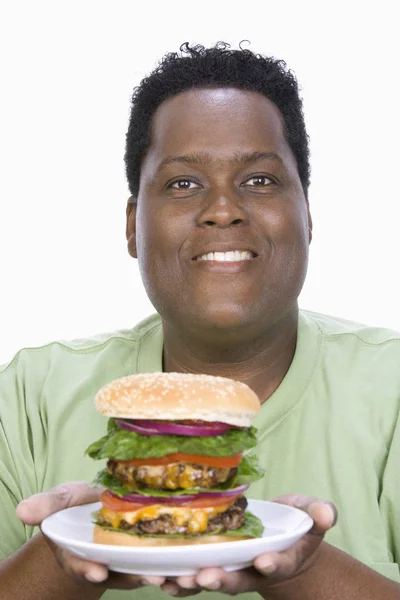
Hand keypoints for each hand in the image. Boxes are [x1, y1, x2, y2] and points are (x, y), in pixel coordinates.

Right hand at [16, 482, 165, 589]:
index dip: (87, 569)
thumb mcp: (60, 500)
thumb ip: (46, 505)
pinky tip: (194, 562)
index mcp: (80, 552)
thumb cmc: (76, 505)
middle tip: (151, 577)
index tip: (97, 572)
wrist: (98, 507)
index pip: (81, 564)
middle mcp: (105, 561)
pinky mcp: (149, 550)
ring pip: (145, 570)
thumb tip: (22, 510)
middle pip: (119, 574)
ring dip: (163, 575)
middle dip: (135, 577)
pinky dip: (177, 564)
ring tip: (179, 575)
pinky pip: (163, 560)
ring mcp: (129, 559)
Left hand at [161, 494, 337, 596]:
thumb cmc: (299, 522)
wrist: (283, 537)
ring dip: (192, 583)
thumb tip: (328, 513)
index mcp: (281, 558)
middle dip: (222, 580)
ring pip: (212, 580)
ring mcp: (233, 567)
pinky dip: (177, 578)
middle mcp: (254, 569)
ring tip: (172, 581)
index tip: (263, 562)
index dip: (271, 564)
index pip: (277, 564)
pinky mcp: (215, 561)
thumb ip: (320, 513)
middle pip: (239, 580)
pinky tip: (158, 576)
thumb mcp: (313, 515)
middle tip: (205, 578)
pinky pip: (195, 573)